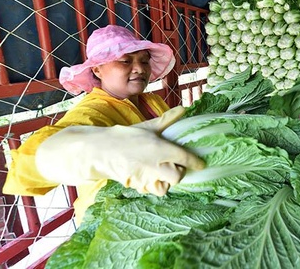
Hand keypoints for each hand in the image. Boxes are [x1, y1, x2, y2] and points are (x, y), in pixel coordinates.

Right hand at [36, 106, 204, 195]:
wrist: (98, 150)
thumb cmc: (124, 136)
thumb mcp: (147, 126)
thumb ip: (167, 120)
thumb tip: (183, 109)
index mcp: (160, 147)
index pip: (185, 158)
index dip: (195, 162)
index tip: (201, 164)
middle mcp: (155, 164)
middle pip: (178, 177)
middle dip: (179, 173)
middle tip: (174, 166)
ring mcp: (145, 176)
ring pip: (165, 187)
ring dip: (166, 182)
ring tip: (161, 172)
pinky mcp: (136, 185)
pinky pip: (151, 190)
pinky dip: (153, 185)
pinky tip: (149, 176)